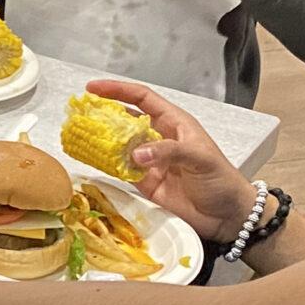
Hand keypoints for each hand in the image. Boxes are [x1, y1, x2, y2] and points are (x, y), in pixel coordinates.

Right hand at [84, 78, 252, 243]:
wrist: (227, 216)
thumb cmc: (221, 180)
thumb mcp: (200, 158)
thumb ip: (168, 151)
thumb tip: (134, 154)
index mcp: (174, 123)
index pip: (142, 99)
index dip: (118, 90)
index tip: (92, 88)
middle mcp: (158, 138)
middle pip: (125, 119)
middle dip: (102, 114)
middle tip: (78, 113)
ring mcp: (149, 161)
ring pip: (119, 145)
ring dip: (100, 140)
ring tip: (77, 135)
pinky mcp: (144, 183)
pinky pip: (120, 170)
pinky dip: (105, 165)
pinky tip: (90, 160)